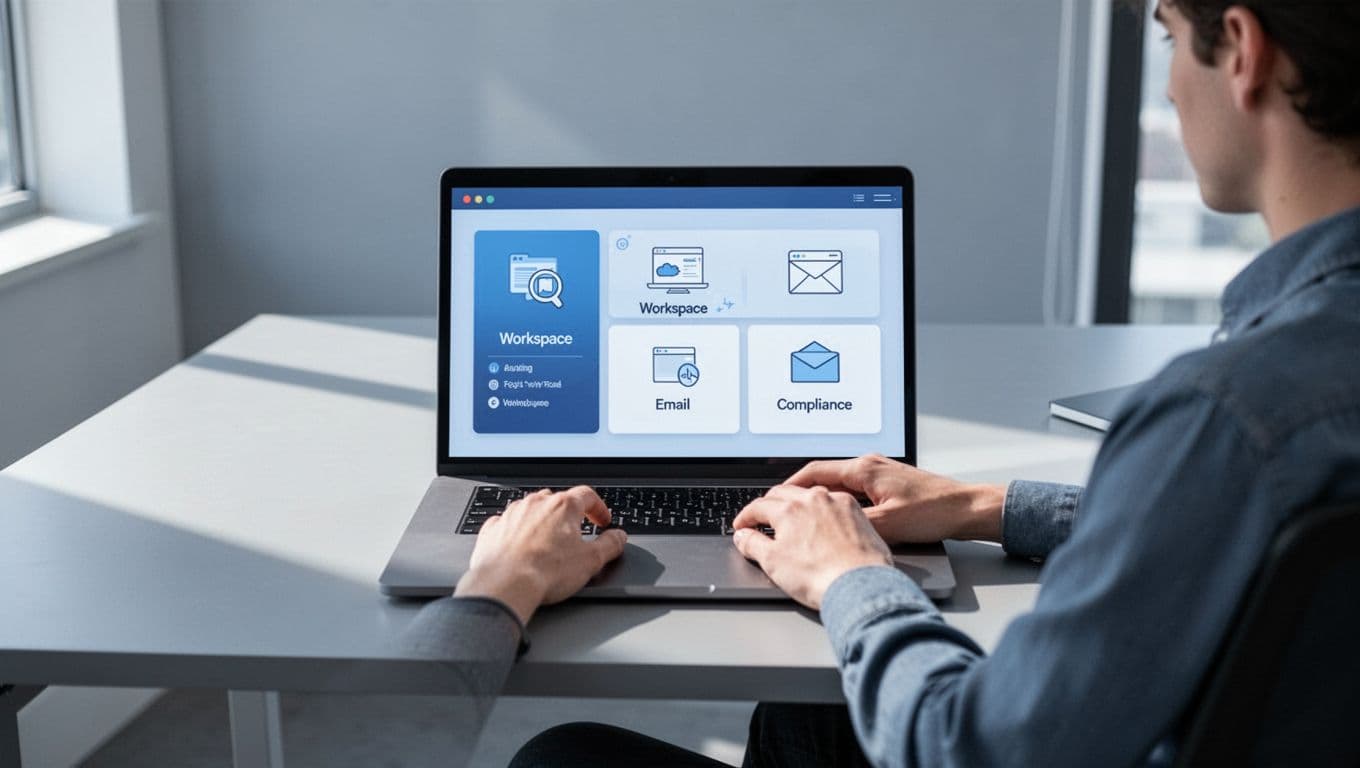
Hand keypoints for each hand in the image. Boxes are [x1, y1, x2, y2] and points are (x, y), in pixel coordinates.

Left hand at [455, 486, 626, 623]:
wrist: (505, 584)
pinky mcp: (493, 529)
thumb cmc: (546, 572)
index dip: (599, 508)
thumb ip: (610, 545)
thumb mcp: (591, 561)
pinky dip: (517, 532)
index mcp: (563, 506)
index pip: (588, 495)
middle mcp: (536, 503)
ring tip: (548, 543)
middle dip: (569, 515)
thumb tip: (619, 537)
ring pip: (532, 510)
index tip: (602, 521)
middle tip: (576, 533)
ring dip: (542, 522)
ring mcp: (512, 514)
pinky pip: (508, 523)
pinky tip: (521, 548)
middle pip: (558, 501)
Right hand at [731, 484, 892, 608]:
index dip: (746, 517)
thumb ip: (753, 545)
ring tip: (791, 515)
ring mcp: (836, 503)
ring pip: (809, 493)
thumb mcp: (773, 563)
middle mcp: (812, 499)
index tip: (742, 526)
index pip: (758, 506)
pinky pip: (833, 500)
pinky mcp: (856, 512)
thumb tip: (743, 536)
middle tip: (761, 518)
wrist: (860, 586)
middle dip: (768, 504)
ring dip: (795, 501)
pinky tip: (821, 519)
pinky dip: (821, 506)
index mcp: (788, 510)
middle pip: (782, 493)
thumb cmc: (820, 577)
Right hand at [786, 454, 1005, 544]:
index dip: (789, 486)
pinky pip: (855, 489)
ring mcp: (880, 472)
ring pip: (839, 482)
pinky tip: (838, 517)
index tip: (773, 497)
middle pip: (823, 475)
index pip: (814, 472)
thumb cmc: (934, 512)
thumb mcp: (887, 525)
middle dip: (800, 491)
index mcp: (864, 469)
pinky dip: (839, 501)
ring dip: (820, 496)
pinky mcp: (889, 483)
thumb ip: (852, 525)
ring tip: (804, 514)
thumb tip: (824, 530)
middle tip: (782, 507)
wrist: (967, 508)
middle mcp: (870, 465)